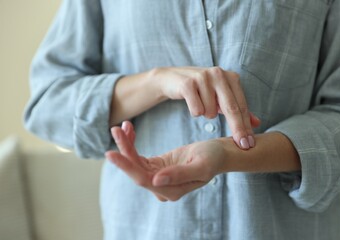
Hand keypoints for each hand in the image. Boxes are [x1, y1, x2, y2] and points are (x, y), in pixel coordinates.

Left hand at [105, 121, 229, 200]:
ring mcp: (158, 177)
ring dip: (126, 144)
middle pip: (136, 169)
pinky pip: (139, 156)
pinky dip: (133, 143)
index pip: (143, 179)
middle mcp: (161, 187)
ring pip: (135, 162)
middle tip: (115, 129)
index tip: (111, 153)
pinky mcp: (157, 166)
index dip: (126, 166)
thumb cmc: (214, 158)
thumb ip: (179, 175)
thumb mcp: (201, 166)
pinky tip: (129, 130)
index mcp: (171, 190)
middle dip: (124, 149)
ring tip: (121, 127)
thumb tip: (155, 181)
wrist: (219, 153)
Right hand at [153, 66, 259, 148]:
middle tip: (243, 146)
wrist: (171, 79)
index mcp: (231, 77)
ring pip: (210, 112)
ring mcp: (203, 77)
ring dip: (205, 114)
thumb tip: (257, 123)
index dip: (246, 126)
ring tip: (200, 104)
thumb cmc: (201, 90)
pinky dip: (195, 111)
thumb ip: (238, 109)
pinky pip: (196, 110)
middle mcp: (219, 74)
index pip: (241, 106)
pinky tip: (191, 102)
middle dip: (238, 129)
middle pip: (232, 108)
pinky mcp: (188, 84)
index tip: (250, 143)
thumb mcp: (221, 98)